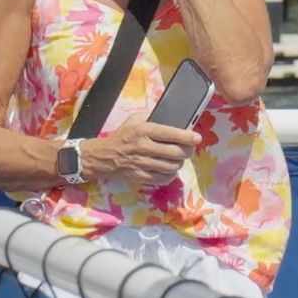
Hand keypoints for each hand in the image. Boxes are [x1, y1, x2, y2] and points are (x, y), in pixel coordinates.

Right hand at [80, 120, 201, 185]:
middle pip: (175, 152)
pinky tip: (169, 170)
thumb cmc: (120, 136)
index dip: (188, 137)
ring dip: (179, 163)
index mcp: (143, 130)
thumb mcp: (134, 120)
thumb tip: (174, 119)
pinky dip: (170, 175)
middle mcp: (143, 147)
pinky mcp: (139, 177)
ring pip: (171, 166)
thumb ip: (152, 118)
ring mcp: (141, 163)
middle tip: (189, 150)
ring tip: (178, 159)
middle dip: (187, 151)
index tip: (197, 138)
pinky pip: (162, 179)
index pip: (171, 133)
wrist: (100, 156)